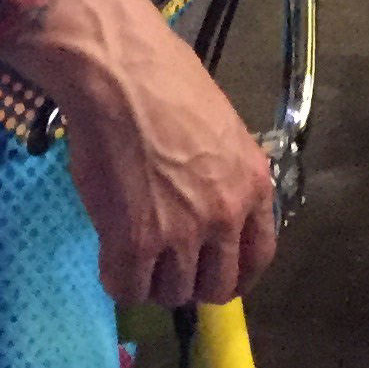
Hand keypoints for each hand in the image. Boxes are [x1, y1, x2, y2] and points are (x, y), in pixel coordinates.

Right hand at [28, 0, 278, 308]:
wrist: (121, 74)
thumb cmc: (166, 84)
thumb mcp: (221, 131)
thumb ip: (223, 177)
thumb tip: (208, 208)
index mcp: (254, 185)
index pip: (258, 256)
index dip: (235, 274)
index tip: (215, 274)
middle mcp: (225, 216)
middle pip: (215, 286)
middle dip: (191, 281)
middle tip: (166, 263)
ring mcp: (181, 234)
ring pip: (170, 293)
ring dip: (152, 279)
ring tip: (134, 251)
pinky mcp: (135, 243)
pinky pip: (128, 289)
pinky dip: (118, 278)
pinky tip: (110, 253)